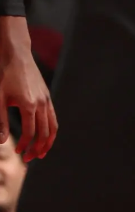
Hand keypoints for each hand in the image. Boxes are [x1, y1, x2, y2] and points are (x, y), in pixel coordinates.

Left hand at [0, 17, 57, 160]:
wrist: (16, 54)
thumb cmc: (3, 75)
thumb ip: (0, 120)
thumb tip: (2, 141)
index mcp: (28, 105)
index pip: (30, 132)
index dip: (24, 144)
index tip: (17, 151)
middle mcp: (41, 104)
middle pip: (45, 133)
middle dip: (37, 148)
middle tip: (29, 157)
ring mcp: (47, 100)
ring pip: (53, 126)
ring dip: (48, 141)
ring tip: (42, 152)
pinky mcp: (47, 97)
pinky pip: (53, 117)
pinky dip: (51, 129)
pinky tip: (46, 135)